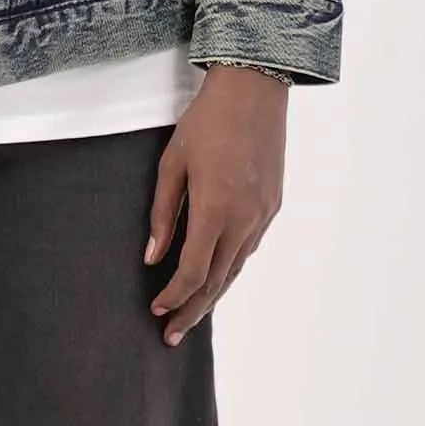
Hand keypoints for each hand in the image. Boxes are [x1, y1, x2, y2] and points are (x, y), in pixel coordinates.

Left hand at [143, 64, 286, 344]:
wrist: (254, 90)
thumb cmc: (206, 121)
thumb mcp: (173, 162)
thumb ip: (162, 212)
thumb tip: (152, 256)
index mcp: (215, 209)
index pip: (193, 271)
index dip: (173, 295)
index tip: (156, 309)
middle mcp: (244, 220)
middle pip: (217, 281)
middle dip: (193, 310)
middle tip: (171, 335)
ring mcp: (263, 215)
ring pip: (236, 268)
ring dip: (213, 294)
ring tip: (191, 313)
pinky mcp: (272, 205)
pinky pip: (249, 247)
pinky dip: (231, 267)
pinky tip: (217, 274)